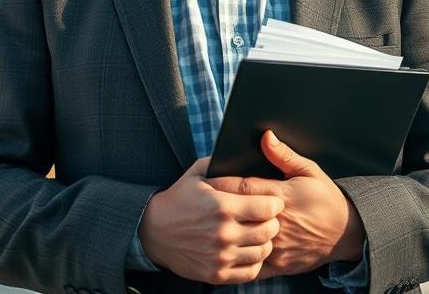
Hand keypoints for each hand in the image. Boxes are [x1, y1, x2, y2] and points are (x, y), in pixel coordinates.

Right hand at [138, 156, 283, 284]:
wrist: (153, 231)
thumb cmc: (179, 199)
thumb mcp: (196, 174)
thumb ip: (222, 164)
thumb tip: (247, 154)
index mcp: (222, 206)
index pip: (268, 208)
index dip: (274, 203)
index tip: (272, 202)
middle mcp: (224, 233)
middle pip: (269, 231)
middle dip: (273, 222)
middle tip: (267, 218)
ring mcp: (220, 256)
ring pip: (263, 252)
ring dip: (265, 242)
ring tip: (258, 233)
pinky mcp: (216, 274)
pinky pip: (251, 272)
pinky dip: (254, 261)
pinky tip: (248, 250)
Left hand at [208, 131, 366, 279]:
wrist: (346, 233)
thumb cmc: (325, 199)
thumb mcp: (309, 171)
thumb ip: (283, 156)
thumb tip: (265, 137)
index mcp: (282, 196)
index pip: (244, 188)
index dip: (222, 184)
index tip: (206, 181)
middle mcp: (278, 222)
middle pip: (239, 214)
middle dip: (219, 208)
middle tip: (200, 203)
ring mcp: (278, 246)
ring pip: (242, 241)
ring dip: (226, 233)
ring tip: (208, 225)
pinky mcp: (280, 265)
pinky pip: (251, 264)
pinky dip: (238, 257)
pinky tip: (225, 249)